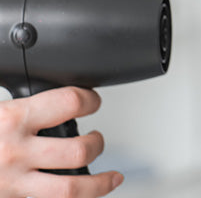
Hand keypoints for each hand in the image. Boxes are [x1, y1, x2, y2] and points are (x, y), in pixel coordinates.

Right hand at [0, 87, 121, 197]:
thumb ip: (21, 105)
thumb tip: (46, 90)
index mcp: (14, 119)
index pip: (70, 103)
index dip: (90, 100)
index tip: (93, 102)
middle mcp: (16, 151)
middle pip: (79, 149)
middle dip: (97, 144)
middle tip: (97, 139)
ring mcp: (14, 180)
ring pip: (71, 187)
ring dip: (98, 182)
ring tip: (109, 176)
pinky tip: (86, 195)